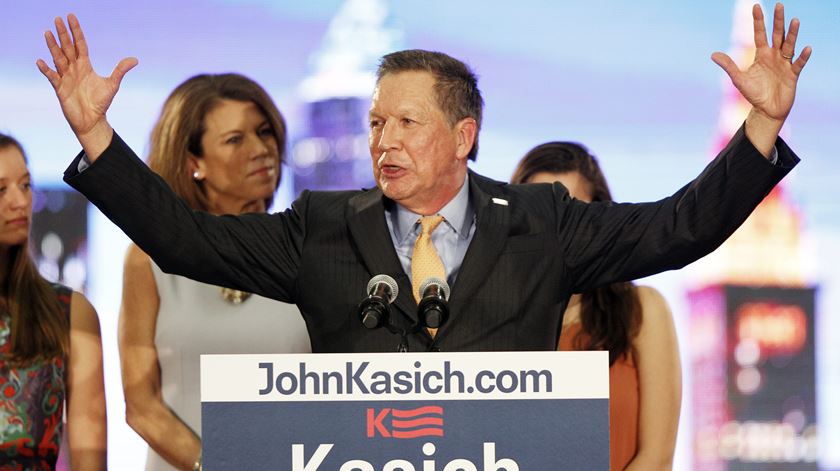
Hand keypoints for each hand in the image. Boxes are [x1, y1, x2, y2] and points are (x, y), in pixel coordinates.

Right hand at [36, 14, 136, 156]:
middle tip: (57, 19)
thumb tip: (135, 59)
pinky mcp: (60, 89)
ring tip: (47, 33)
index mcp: (85, 66)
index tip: (71, 17)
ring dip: (53, 46)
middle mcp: (73, 69)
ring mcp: (65, 77)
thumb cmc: (100, 102)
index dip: (76, 32)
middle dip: (63, 34)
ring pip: (58, 58)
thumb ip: (120, 70)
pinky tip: (41, 61)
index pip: (79, 44)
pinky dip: (46, 70)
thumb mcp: (112, 85)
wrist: (92, 120)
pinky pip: (52, 77)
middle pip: (67, 48)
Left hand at [711, 3, 810, 124]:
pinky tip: (805, 48)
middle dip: (778, 21)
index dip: (758, 21)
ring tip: (794, 20)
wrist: (766, 110)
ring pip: (790, 45)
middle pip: (777, 35)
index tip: (755, 6)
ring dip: (792, 34)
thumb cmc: (753, 93)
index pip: (760, 34)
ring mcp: (785, 64)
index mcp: (762, 55)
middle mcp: (775, 56)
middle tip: (779, 5)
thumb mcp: (739, 79)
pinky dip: (803, 57)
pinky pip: (799, 64)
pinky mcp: (793, 75)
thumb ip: (729, 66)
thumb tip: (713, 54)